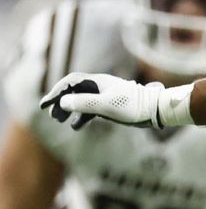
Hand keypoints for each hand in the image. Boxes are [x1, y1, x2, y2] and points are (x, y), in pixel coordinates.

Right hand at [40, 72, 161, 129]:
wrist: (155, 109)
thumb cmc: (133, 105)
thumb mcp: (106, 105)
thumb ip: (85, 103)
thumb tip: (64, 101)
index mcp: (98, 82)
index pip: (71, 83)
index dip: (57, 92)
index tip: (46, 104)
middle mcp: (100, 86)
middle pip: (74, 91)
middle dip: (61, 101)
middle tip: (51, 115)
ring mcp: (106, 96)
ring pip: (82, 101)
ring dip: (70, 109)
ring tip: (59, 120)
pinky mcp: (112, 106)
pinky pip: (92, 109)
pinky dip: (83, 116)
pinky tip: (76, 126)